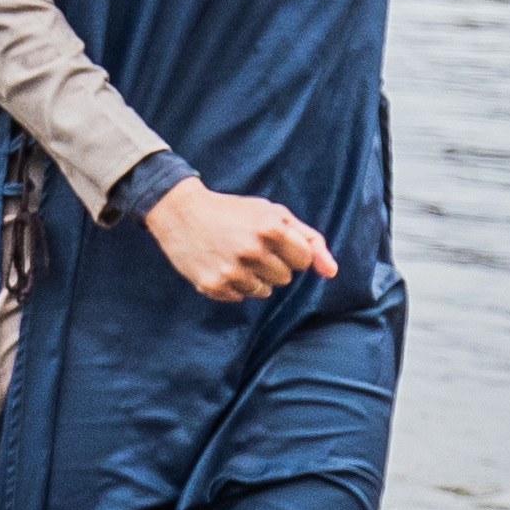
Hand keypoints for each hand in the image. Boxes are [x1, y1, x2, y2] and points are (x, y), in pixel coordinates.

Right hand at [143, 177, 332, 301]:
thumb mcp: (273, 213)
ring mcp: (232, 270)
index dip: (290, 252)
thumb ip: (309, 239)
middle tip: (247, 247)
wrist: (179, 211)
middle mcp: (253, 251)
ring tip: (232, 257)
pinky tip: (218, 265)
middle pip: (285, 278)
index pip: (304, 260)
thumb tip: (331, 273)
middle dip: (272, 265)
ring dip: (253, 277)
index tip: (272, 241)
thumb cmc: (232, 212)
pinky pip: (239, 298)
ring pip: (263, 291)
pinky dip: (232, 285)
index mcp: (272, 229)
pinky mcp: (212, 284)